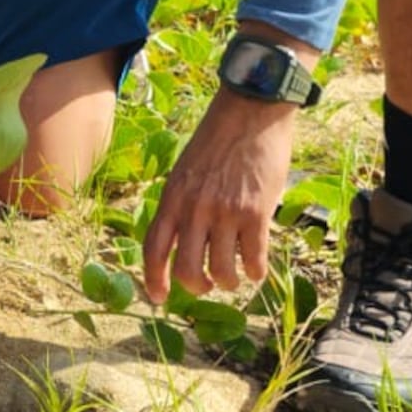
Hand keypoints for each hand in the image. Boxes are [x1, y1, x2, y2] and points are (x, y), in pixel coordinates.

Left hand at [139, 89, 299, 305]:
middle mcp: (194, 209)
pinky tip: (257, 269)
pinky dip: (255, 272)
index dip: (154, 280)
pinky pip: (253, 258)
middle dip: (197, 287)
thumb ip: (182, 203)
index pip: (154, 249)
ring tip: (235, 277)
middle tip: (208, 285)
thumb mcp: (186, 170)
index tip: (159, 299)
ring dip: (228, 282)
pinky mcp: (256, 212)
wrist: (250, 112)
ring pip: (221, 271)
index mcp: (172, 198)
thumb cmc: (218, 139)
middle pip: (187, 270)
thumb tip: (182, 240)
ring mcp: (225, 212)